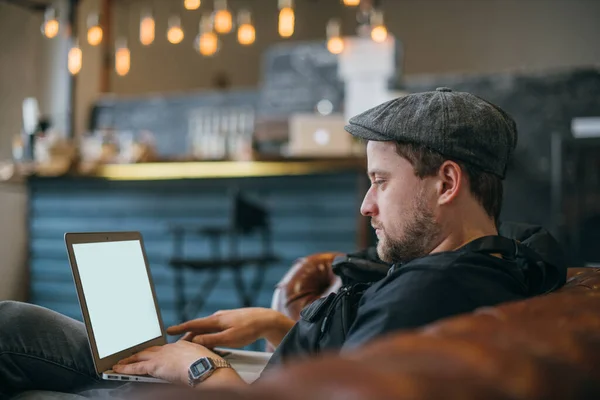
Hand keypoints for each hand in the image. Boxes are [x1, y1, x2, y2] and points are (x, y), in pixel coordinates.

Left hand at [112, 340, 242, 386]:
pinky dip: (126, 367)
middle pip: (151, 349)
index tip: (153, 353)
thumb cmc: (210, 366)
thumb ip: (195, 360)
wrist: (207, 368)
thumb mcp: (204, 359)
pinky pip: (137, 367)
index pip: (165, 348)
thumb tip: (193, 367)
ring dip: (130, 359)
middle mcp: (170, 348)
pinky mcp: (155, 366)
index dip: (157, 351)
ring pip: (141, 356)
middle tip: (131, 353)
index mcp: (182, 345)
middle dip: (140, 352)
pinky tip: (118, 369)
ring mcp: (162, 356)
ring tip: (120, 361)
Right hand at [167, 307, 293, 348]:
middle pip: (199, 326)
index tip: (169, 330)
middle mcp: (218, 316)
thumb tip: (194, 340)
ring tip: (192, 343)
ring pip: (207, 327)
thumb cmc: (250, 329)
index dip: (180, 328)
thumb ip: (211, 340)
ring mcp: (225, 317)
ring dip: (198, 334)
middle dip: (187, 334)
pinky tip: (210, 338)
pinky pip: (215, 327)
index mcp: (216, 320)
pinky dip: (208, 333)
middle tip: (178, 342)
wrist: (267, 319)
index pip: (193, 324)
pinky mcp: (231, 320)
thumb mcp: (229, 338)